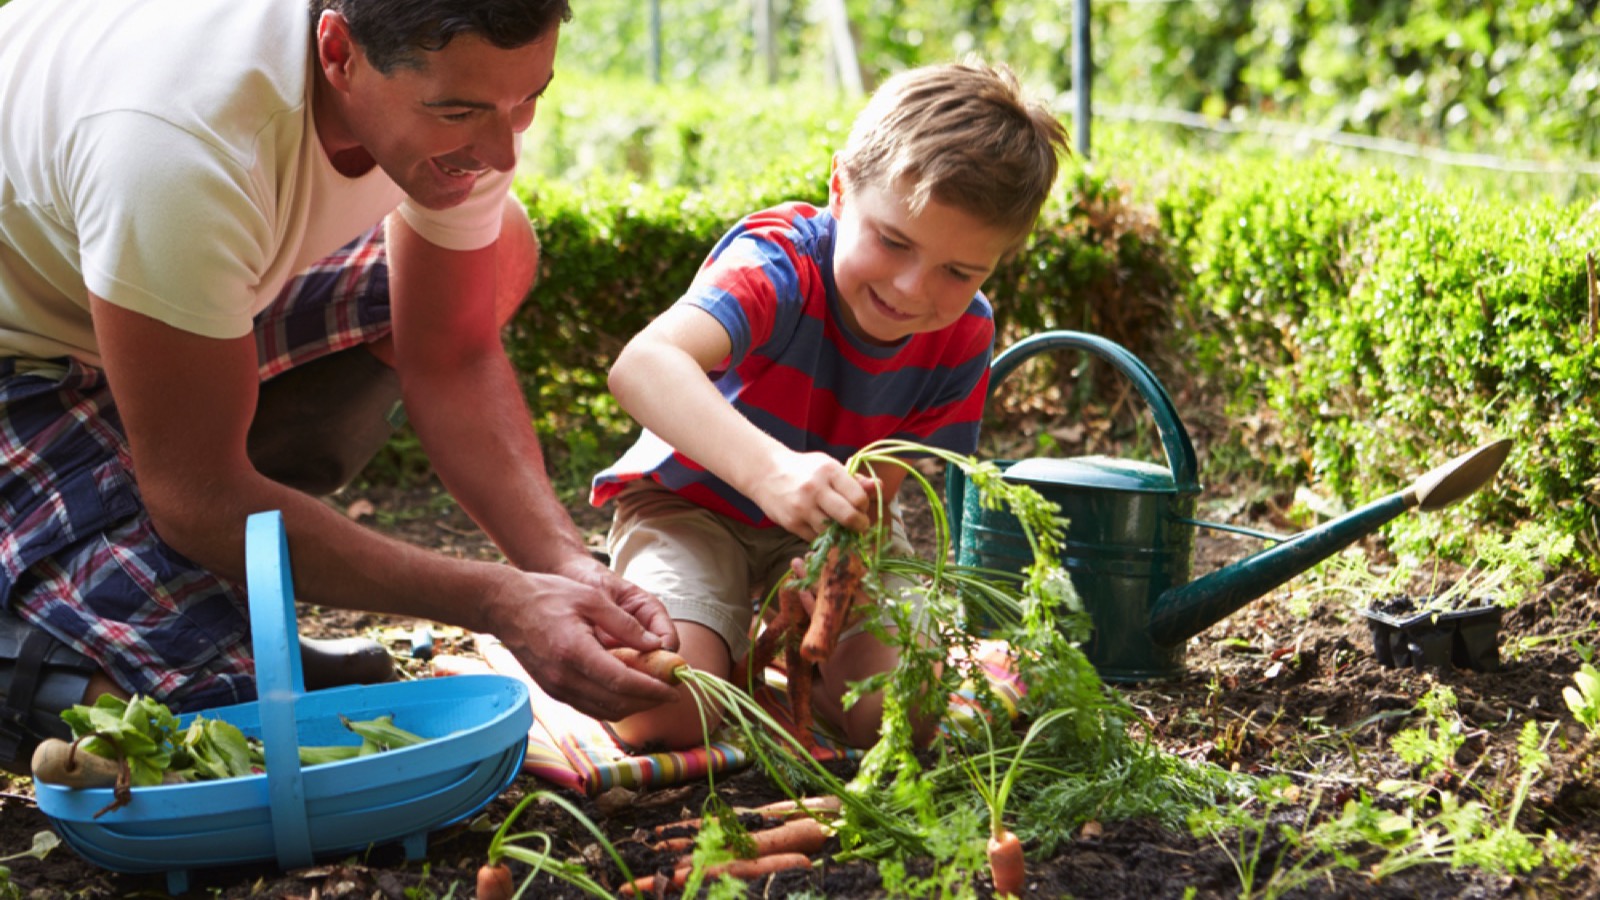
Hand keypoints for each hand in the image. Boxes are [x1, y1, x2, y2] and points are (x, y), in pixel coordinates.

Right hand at [485, 566, 679, 720]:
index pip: (622, 683)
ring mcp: (556, 689)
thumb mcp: (592, 599)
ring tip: (655, 693)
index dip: (652, 690)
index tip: (675, 690)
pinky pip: (590, 707)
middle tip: (671, 693)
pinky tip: (628, 691)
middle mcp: (564, 678)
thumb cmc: (548, 595)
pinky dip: (613, 704)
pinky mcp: (553, 691)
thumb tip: (656, 646)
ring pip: (604, 711)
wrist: (505, 606)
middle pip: (616, 703)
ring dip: (633, 707)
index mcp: (575, 653)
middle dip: (649, 702)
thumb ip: (626, 624)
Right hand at [749, 451, 870, 540]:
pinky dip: (823, 537)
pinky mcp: (791, 523)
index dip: (864, 506)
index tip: (861, 507)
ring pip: (832, 532)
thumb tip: (879, 486)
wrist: (766, 473)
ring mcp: (802, 508)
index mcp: (829, 471)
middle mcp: (815, 489)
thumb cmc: (804, 470)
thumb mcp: (829, 466)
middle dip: (860, 525)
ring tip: (840, 526)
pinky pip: (816, 538)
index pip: (858, 497)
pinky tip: (822, 527)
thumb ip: (854, 479)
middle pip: (848, 517)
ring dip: (841, 533)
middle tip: (860, 525)